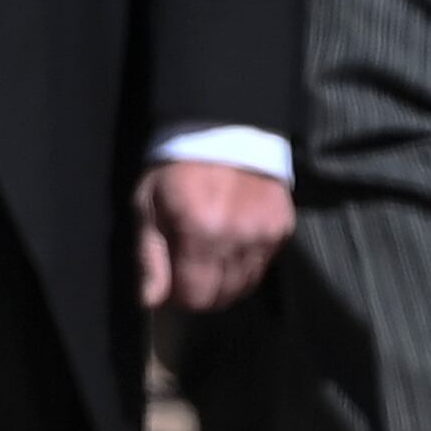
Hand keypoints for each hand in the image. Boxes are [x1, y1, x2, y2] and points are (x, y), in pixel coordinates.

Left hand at [134, 160, 294, 313]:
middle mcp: (238, 237)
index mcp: (200, 231)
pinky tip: (232, 241)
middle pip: (222, 296)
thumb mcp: (147, 204)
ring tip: (211, 254)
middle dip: (202, 290)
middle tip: (189, 266)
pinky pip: (263, 267)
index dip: (179, 295)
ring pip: (245, 286)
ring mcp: (265, 234)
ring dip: (225, 280)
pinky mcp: (283, 228)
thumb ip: (149, 256)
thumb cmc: (176, 166)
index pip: (195, 297)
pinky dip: (246, 264)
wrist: (224, 127)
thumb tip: (150, 302)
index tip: (171, 280)